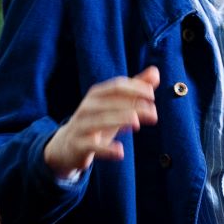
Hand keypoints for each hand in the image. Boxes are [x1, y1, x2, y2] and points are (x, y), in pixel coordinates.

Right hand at [44, 67, 160, 176]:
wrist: (67, 145)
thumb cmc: (97, 122)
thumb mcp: (114, 106)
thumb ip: (134, 89)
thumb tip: (155, 72)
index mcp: (96, 95)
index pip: (116, 86)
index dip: (135, 88)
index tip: (152, 96)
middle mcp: (87, 107)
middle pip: (110, 102)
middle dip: (132, 105)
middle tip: (153, 113)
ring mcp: (81, 126)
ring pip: (100, 120)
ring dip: (119, 120)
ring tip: (137, 122)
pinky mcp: (78, 145)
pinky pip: (92, 146)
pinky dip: (106, 149)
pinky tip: (120, 151)